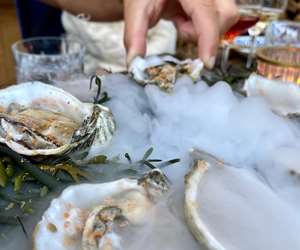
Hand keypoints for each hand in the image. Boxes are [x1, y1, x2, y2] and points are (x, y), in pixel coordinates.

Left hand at [124, 0, 238, 68]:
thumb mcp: (137, 8)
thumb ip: (135, 35)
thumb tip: (135, 62)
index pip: (207, 12)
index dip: (209, 39)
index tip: (206, 63)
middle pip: (226, 15)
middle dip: (207, 33)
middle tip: (182, 28)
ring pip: (226, 17)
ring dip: (205, 30)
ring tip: (182, 23)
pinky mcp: (212, 0)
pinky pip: (219, 18)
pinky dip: (203, 27)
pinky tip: (186, 20)